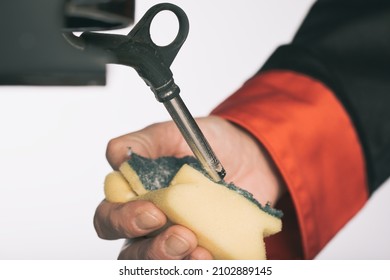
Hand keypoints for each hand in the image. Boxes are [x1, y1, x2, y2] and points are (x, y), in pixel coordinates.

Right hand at [94, 115, 284, 258]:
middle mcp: (154, 225)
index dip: (122, 221)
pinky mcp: (206, 250)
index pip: (110, 219)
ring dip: (176, 262)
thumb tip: (118, 157)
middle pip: (133, 254)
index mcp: (137, 197)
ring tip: (199, 251)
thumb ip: (144, 142)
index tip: (153, 212)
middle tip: (181, 236)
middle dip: (154, 250)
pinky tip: (213, 255)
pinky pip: (196, 267)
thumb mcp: (176, 134)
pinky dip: (202, 265)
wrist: (251, 154)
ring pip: (161, 265)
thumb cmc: (208, 144)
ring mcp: (180, 240)